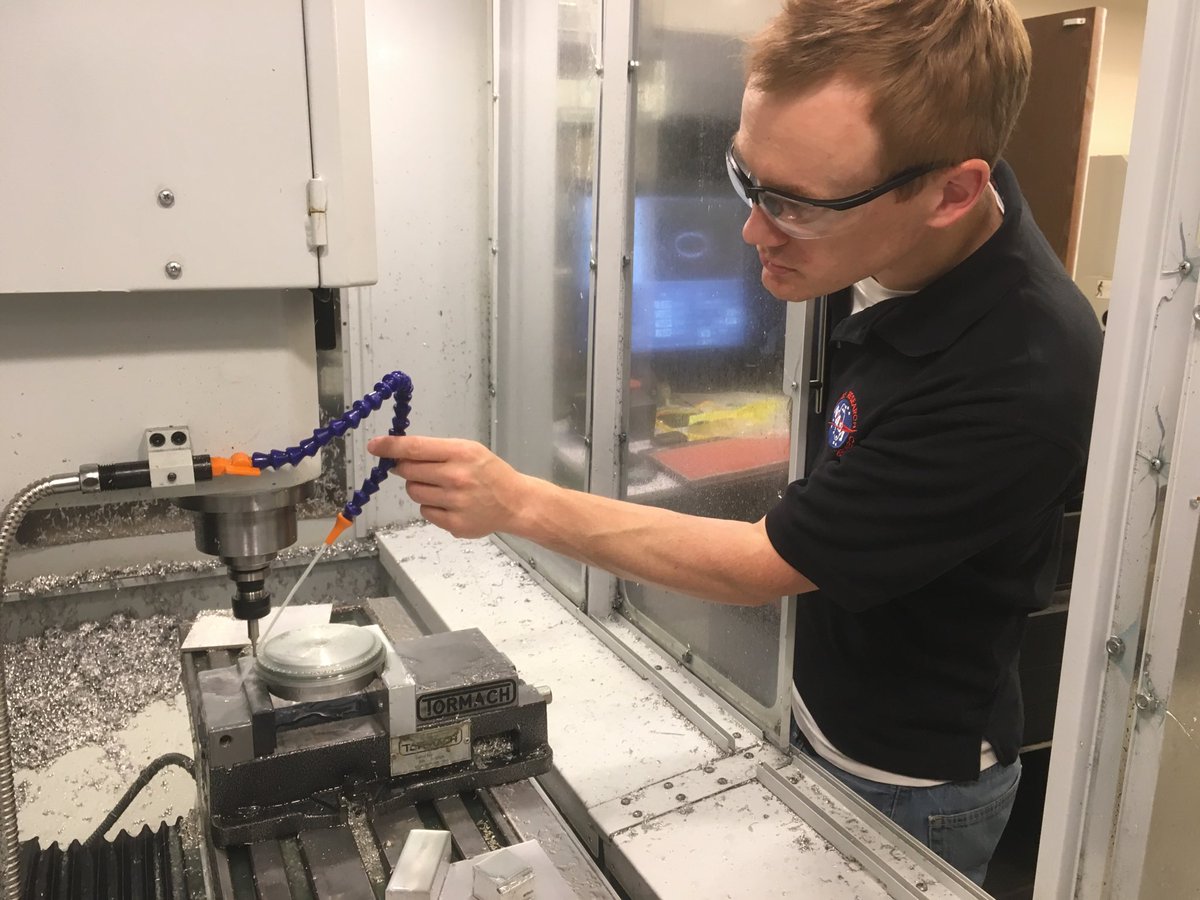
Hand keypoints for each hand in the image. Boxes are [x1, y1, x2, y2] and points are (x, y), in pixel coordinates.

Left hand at [366, 435, 527, 538]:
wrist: (515, 502)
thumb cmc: (489, 472)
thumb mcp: (468, 450)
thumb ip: (435, 451)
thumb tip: (397, 454)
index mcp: (461, 453)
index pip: (414, 448)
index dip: (390, 446)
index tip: (374, 446)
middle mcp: (456, 477)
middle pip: (408, 471)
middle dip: (408, 468)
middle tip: (424, 469)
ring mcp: (455, 503)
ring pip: (414, 492)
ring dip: (420, 488)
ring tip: (442, 487)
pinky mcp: (454, 524)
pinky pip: (425, 512)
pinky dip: (431, 506)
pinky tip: (450, 503)